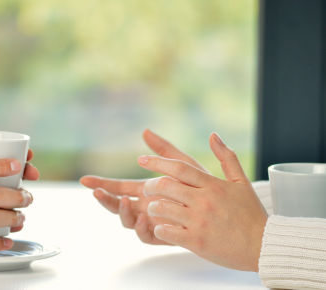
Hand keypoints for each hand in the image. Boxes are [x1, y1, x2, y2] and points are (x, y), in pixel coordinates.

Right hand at [80, 129, 206, 244]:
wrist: (224, 208)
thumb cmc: (203, 184)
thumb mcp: (183, 163)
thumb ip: (164, 150)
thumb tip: (145, 130)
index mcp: (146, 190)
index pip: (119, 187)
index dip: (102, 184)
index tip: (85, 180)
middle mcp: (146, 206)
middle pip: (117, 205)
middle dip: (105, 200)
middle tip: (96, 193)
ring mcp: (153, 221)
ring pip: (128, 221)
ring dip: (121, 213)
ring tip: (122, 202)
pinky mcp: (164, 235)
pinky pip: (147, 236)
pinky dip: (142, 228)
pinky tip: (144, 218)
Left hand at [139, 132, 267, 271]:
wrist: (264, 246)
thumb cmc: (252, 214)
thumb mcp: (242, 183)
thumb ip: (227, 157)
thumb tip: (213, 135)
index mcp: (212, 185)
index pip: (178, 168)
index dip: (156, 162)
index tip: (141, 160)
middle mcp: (204, 201)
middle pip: (165, 186)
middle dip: (150, 185)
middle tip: (146, 188)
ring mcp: (199, 222)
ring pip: (162, 208)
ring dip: (152, 207)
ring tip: (153, 208)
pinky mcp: (196, 242)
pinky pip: (166, 232)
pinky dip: (159, 229)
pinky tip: (162, 228)